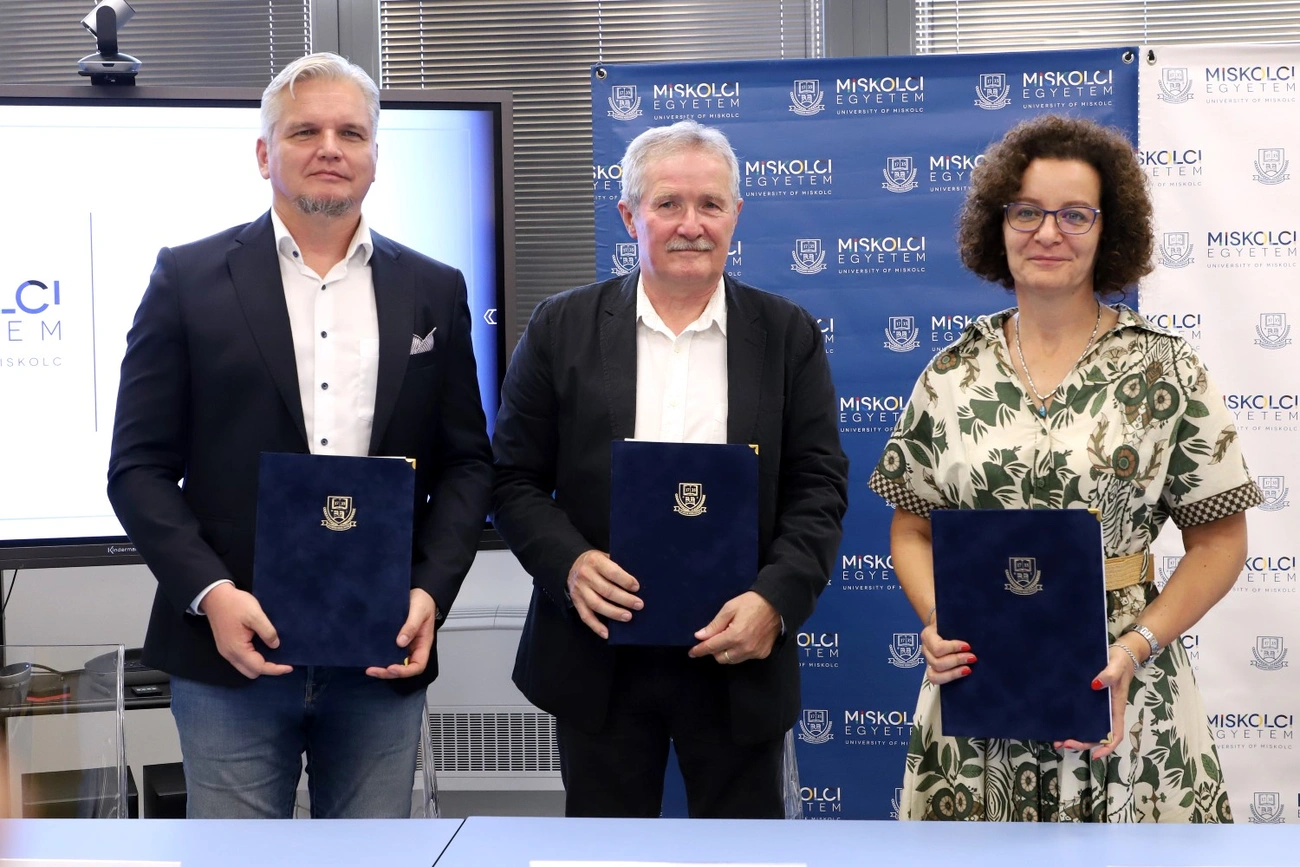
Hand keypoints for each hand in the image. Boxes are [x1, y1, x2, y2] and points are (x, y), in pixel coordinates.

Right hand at [200, 583, 293, 679]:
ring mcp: (226, 652)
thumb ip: (267, 631)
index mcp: (237, 649)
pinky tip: (263, 650)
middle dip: (268, 669)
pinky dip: (253, 659)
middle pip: (251, 672)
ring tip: (274, 656)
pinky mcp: (226, 647)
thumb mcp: (255, 615)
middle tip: (282, 660)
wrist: (215, 597)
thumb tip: (275, 646)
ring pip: (246, 668)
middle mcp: (229, 655)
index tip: (290, 667)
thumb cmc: (236, 604)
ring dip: (260, 664)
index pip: (259, 667)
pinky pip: (241, 660)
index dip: (275, 669)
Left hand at [367, 588, 436, 678]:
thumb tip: (401, 642)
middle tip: (373, 670)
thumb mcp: (419, 612)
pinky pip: (390, 653)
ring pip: (396, 663)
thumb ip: (411, 626)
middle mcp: (414, 648)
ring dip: (383, 668)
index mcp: (423, 644)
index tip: (391, 667)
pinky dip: (381, 658)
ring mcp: (405, 645)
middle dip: (389, 672)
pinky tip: (371, 657)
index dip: (405, 671)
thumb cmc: (423, 602)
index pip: (418, 665)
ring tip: (369, 669)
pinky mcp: (396, 640)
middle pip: (404, 668)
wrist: (420, 594)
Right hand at [566, 549, 641, 638]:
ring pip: (597, 605)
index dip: (625, 581)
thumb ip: (616, 566)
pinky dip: (596, 626)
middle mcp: (585, 575)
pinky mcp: (576, 601)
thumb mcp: (605, 556)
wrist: (573, 565)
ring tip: (628, 617)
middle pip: (607, 591)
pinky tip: (607, 633)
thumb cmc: (596, 562)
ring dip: (614, 613)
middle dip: (625, 599)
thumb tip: (635, 583)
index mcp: (595, 561)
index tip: (636, 588)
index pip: (612, 572)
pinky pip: (586, 616)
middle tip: (639, 605)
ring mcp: (579, 590)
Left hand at [689, 591, 780, 663]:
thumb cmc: (751, 603)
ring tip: (728, 638)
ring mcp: (755, 653)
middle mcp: (744, 648)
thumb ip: (714, 625)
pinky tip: (742, 640)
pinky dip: (739, 652)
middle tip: (715, 639)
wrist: (776, 604)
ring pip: (732, 660)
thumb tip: (700, 637)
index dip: (700, 650)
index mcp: (735, 636)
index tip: (691, 653)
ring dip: (726, 653)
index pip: (712, 647)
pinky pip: (744, 658)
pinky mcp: (762, 654)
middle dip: (714, 650)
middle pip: (721, 658)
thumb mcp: (729, 608)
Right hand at [920, 620, 973, 684]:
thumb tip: (976, 633)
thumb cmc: (951, 622)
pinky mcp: (933, 670)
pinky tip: (963, 674)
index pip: (938, 647)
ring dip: (954, 673)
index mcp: (928, 635)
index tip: (968, 646)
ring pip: (935, 674)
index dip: (953, 648)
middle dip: (956, 661)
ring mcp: (928, 661)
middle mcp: (926, 650)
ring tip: (968, 669)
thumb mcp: (953, 620)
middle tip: (972, 658)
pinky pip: (936, 679)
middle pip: (937, 663)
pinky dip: (950, 678)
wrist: (943, 625)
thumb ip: (960, 626)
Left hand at [1055, 641, 1136, 757]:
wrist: (1119, 653)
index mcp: (1116, 708)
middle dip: (1082, 744)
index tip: (1095, 755)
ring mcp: (1098, 708)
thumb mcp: (1116, 666)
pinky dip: (1073, 723)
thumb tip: (1095, 685)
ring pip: (1088, 728)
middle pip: (1097, 735)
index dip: (1107, 747)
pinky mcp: (1090, 701)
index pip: (1115, 734)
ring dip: (1075, 737)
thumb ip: (1108, 675)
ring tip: (1058, 741)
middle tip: (1064, 744)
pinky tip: (1060, 724)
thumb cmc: (1120, 662)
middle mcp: (1107, 712)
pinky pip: (1082, 716)